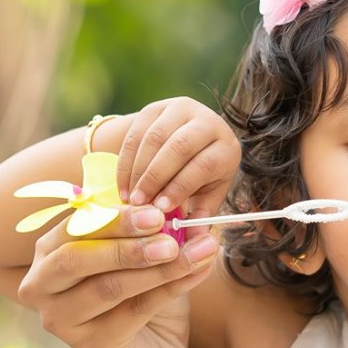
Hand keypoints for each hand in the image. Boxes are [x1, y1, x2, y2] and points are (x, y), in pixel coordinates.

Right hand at [17, 204, 220, 347]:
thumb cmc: (143, 299)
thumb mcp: (145, 258)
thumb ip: (154, 232)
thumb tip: (182, 207)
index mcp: (49, 252)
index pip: (76, 227)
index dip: (116, 219)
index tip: (158, 213)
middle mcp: (41, 286)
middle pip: (77, 257)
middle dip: (126, 243)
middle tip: (171, 236)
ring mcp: (60, 319)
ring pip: (108, 286)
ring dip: (156, 267)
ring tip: (195, 252)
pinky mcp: (90, 347)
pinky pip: (132, 312)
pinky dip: (169, 288)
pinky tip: (197, 272)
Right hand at [116, 97, 238, 218]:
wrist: (185, 140)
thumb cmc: (199, 175)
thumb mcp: (206, 195)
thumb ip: (200, 216)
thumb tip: (194, 240)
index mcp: (226, 146)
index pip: (203, 165)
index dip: (180, 188)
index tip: (160, 209)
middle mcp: (207, 122)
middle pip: (178, 147)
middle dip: (155, 178)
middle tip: (139, 205)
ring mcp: (180, 110)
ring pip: (154, 139)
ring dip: (138, 171)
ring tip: (129, 199)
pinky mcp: (155, 108)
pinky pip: (135, 134)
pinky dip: (126, 162)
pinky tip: (122, 186)